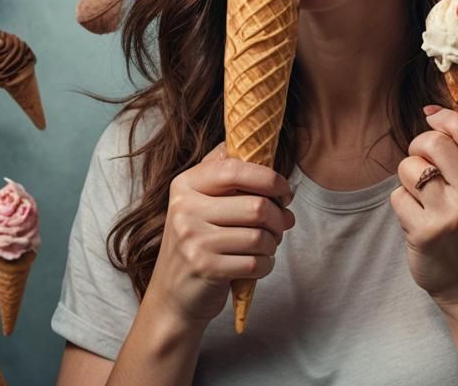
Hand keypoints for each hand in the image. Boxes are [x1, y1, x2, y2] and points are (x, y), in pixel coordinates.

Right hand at [148, 141, 296, 326]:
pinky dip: (265, 265)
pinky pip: (254, 263)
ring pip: (259, 236)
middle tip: (281, 224)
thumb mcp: (201, 201)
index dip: (270, 178)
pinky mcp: (205, 268)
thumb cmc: (198, 241)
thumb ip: (226, 171)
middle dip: (279, 218)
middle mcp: (185, 208)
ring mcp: (193, 239)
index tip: (284, 191)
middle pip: (256, 206)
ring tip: (267, 245)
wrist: (172, 295)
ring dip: (273, 243)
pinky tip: (258, 264)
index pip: (236, 168)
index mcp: (186, 184)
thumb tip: (271, 161)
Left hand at [389, 83, 457, 311]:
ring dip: (408, 177)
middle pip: (432, 141)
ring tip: (423, 196)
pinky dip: (402, 204)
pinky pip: (397, 196)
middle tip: (425, 163)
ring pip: (409, 166)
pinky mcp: (425, 233)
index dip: (441, 117)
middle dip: (419, 145)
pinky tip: (417, 219)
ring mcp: (451, 216)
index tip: (431, 117)